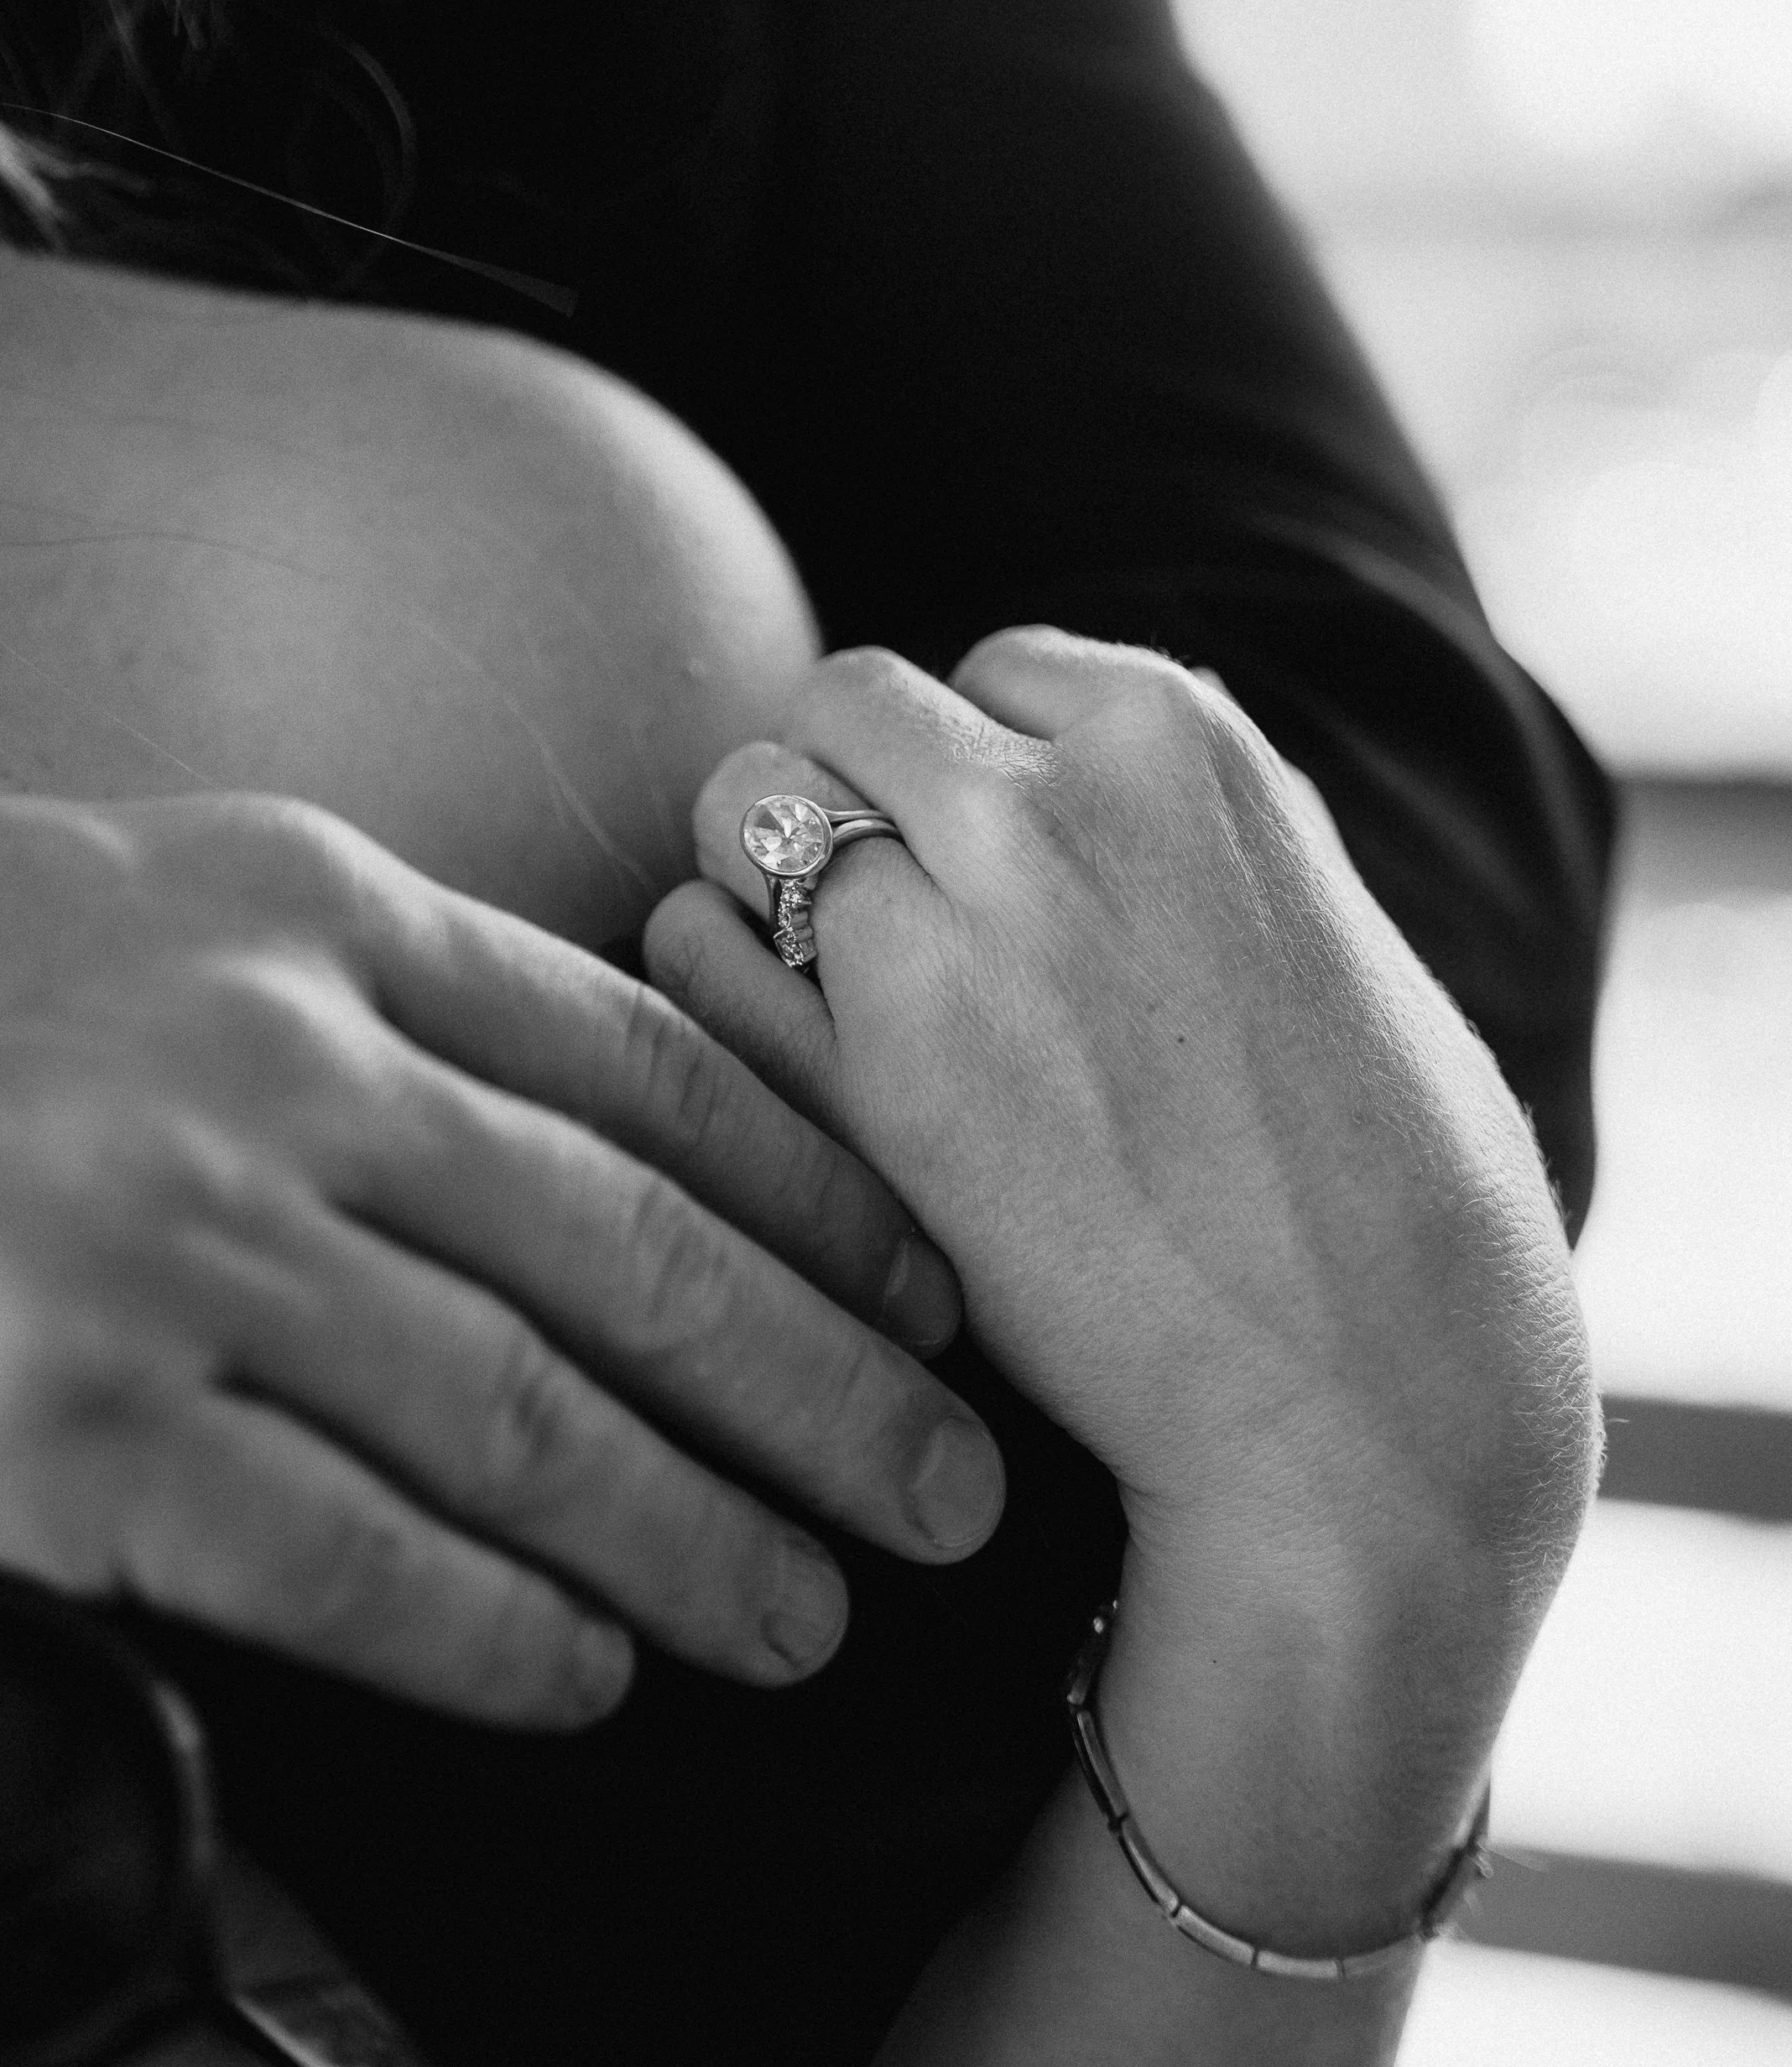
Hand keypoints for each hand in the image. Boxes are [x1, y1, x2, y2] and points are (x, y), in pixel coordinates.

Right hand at [0, 791, 1000, 1731]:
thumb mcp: (117, 899)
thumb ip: (328, 977)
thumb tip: (531, 1107)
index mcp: (299, 906)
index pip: (639, 1061)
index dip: (814, 1190)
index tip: (929, 1288)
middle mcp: (262, 1057)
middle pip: (628, 1248)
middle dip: (824, 1386)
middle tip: (958, 1492)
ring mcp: (163, 1237)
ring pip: (520, 1417)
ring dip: (697, 1538)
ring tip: (810, 1618)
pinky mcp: (56, 1423)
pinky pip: (341, 1553)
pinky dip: (491, 1633)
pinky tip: (585, 1681)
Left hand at [647, 633, 1598, 1942]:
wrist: (1374, 1395)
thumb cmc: (1376, 1185)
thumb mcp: (1322, 923)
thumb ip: (1189, 821)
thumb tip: (1088, 731)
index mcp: (1182, 741)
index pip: (985, 671)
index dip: (971, 776)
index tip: (993, 877)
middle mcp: (1056, 798)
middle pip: (843, 704)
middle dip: (846, 800)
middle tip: (882, 933)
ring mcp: (951, 925)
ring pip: (745, 799)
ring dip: (763, 886)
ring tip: (829, 1002)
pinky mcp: (866, 1070)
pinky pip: (690, 942)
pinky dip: (711, 987)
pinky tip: (780, 1072)